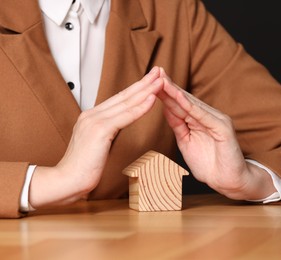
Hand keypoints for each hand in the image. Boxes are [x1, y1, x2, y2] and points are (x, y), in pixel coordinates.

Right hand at [30, 67, 163, 207]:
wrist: (67, 180)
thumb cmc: (83, 167)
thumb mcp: (97, 144)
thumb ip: (106, 132)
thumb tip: (117, 129)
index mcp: (92, 116)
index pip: (119, 99)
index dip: (136, 89)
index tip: (150, 80)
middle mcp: (92, 114)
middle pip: (124, 96)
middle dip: (144, 83)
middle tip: (159, 71)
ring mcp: (95, 120)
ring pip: (126, 103)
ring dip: (146, 91)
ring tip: (160, 81)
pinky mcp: (99, 130)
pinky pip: (124, 117)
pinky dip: (140, 108)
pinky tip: (152, 99)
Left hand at [157, 68, 275, 199]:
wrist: (229, 182)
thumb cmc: (209, 164)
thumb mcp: (186, 142)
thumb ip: (178, 125)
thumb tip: (166, 108)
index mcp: (199, 120)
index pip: (179, 103)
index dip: (165, 92)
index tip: (150, 81)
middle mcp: (209, 116)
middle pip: (185, 99)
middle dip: (169, 86)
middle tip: (155, 71)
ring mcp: (217, 120)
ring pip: (192, 104)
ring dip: (176, 92)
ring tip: (162, 80)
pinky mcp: (222, 128)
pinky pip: (202, 116)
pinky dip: (189, 106)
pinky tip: (177, 97)